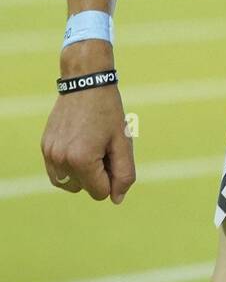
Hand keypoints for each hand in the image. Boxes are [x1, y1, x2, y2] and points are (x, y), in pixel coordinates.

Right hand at [40, 86, 135, 203]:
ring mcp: (49, 154)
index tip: (113, 153)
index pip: (101, 193)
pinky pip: (58, 174)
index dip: (112, 176)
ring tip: (90, 145)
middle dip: (98, 173)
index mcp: (82, 160)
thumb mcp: (123, 142)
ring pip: (70, 184)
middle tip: (102, 145)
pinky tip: (80, 145)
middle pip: (85, 189)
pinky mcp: (44, 148)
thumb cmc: (108, 112)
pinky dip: (70, 167)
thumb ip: (124, 174)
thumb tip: (116, 199)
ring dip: (83, 173)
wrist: (85, 82)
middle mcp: (61, 160)